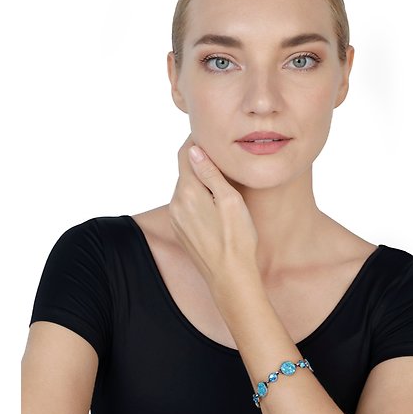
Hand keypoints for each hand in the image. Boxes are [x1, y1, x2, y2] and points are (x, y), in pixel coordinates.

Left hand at [168, 134, 258, 290]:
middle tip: (223, 155)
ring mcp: (177, 220)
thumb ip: (210, 173)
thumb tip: (195, 150)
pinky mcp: (181, 231)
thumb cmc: (237, 239)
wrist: (230, 278)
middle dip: (200, 161)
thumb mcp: (230, 200)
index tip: (211, 135)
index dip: (197, 141)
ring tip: (222, 180)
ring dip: (200, 181)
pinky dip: (198, 198)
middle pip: (185, 171)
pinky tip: (216, 204)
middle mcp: (176, 205)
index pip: (185, 154)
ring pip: (186, 189)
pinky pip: (186, 205)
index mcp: (187, 193)